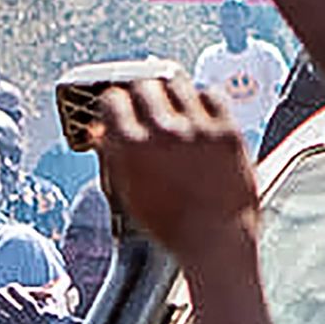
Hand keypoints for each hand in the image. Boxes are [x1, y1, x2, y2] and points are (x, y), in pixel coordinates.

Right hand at [91, 77, 257, 252]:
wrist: (216, 241)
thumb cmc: (170, 224)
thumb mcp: (126, 192)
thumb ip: (111, 156)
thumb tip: (98, 131)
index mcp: (129, 146)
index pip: (112, 99)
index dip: (114, 102)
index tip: (119, 104)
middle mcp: (162, 131)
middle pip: (144, 85)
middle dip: (141, 92)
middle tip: (145, 101)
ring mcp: (197, 128)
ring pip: (178, 82)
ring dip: (171, 90)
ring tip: (173, 103)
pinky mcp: (226, 130)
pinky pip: (211, 94)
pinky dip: (203, 97)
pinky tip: (200, 110)